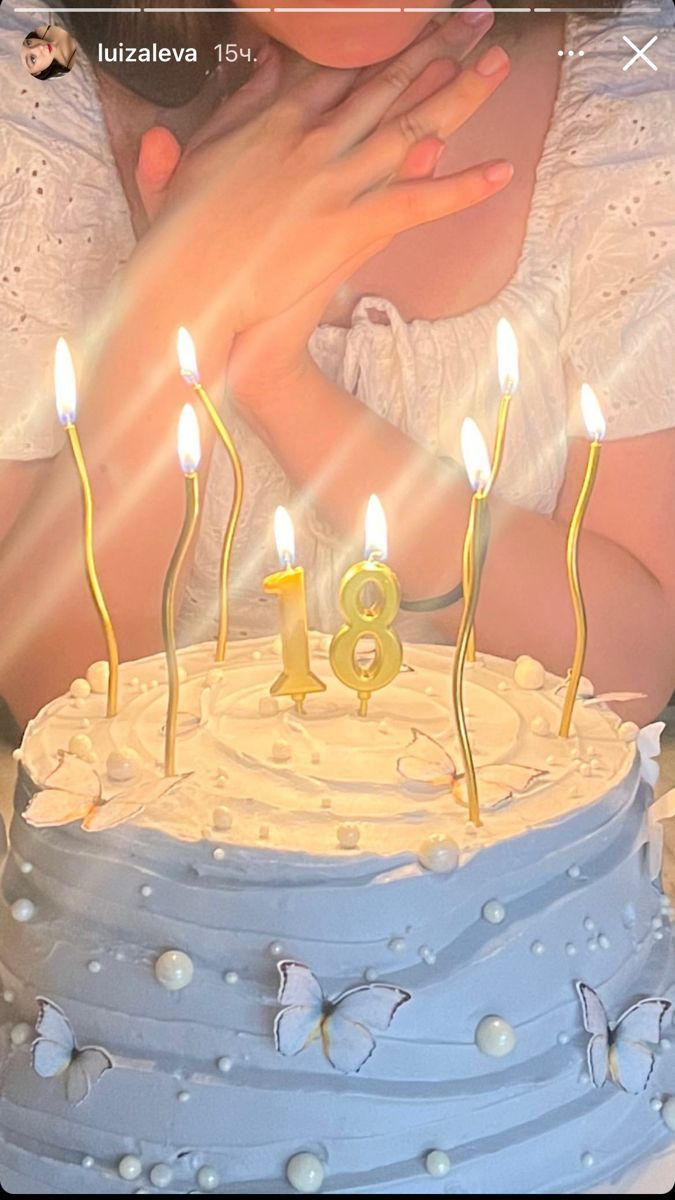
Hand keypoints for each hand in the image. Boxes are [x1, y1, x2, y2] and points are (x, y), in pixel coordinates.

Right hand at [133, 5, 509, 367]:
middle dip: (435, 46)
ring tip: (499, 63)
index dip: (384, 44)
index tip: (415, 21)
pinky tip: (500, 172)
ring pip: (411, 126)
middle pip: (386, 83)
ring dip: (461, 93)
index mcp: (278, 119)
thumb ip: (234, 104)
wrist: (189, 282)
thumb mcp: (197, 151)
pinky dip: (461, 189)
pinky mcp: (349, 226)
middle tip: (476, 20)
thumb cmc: (182, 229)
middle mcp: (315, 139)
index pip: (343, 71)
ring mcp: (336, 181)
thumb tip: (261, 65)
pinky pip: (417, 204)